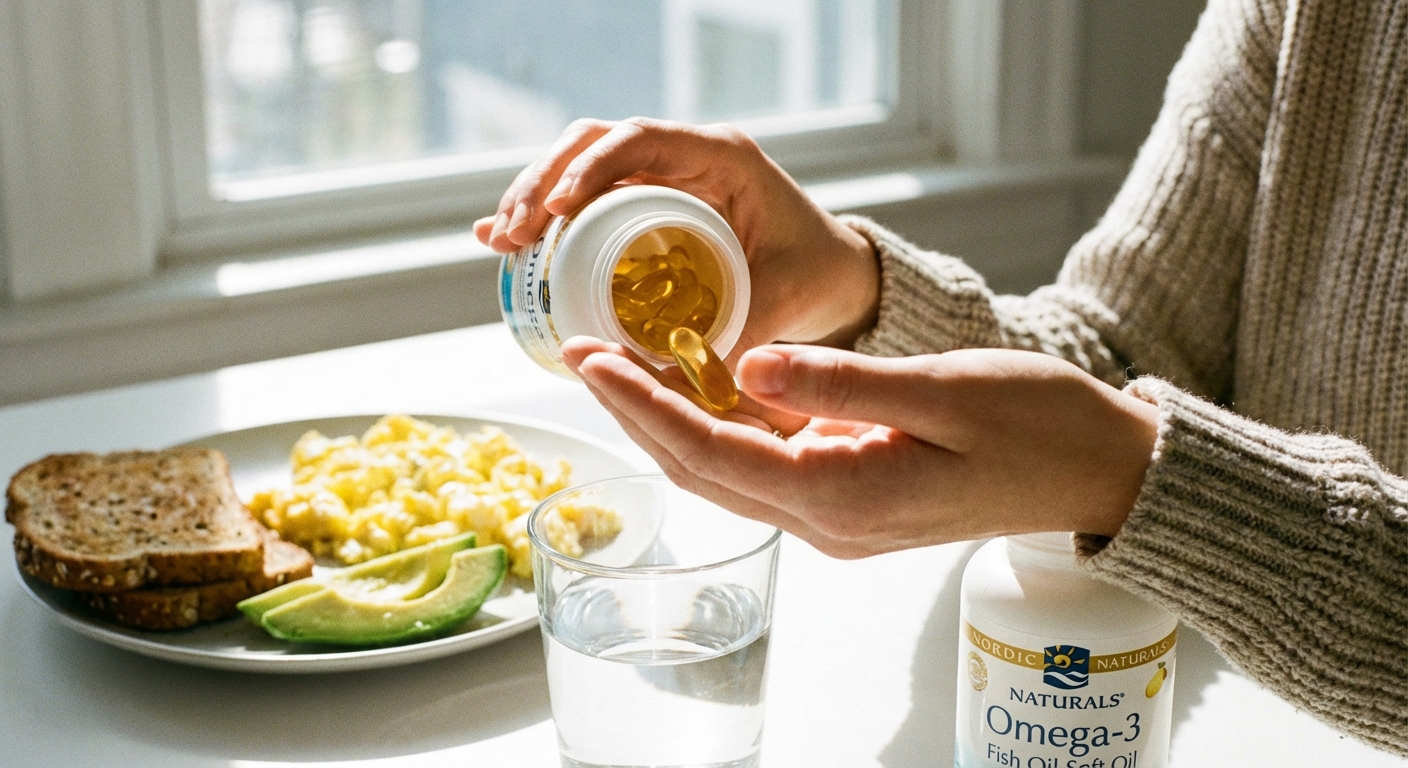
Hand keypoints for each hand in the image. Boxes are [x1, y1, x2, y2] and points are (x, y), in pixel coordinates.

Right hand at [474, 118, 880, 350]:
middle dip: (541, 183)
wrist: (833, 274)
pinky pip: (587, 198)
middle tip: (509, 235)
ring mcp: (661, 176)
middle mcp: (685, 156)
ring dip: (533, 198)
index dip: (590, 168)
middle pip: (593, 142)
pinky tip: (503, 243)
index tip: (556, 210)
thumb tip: (667, 384)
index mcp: (721, 159)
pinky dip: (546, 218)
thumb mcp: (779, 303)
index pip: (639, 141)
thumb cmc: (815, 278)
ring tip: (497, 242)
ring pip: (579, 164)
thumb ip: (729, 337)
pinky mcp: (645, 203)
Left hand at [562, 337, 1158, 557]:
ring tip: (622, 361)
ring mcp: (839, 515)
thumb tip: (745, 362)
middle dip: (640, 411)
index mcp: (844, 498)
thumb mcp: (943, 392)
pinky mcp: (852, 496)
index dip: (644, 406)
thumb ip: (840, 383)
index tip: (592, 361)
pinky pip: (768, 462)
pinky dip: (724, 423)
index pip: (713, 453)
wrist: (1100, 471)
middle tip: (585, 352)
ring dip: (674, 418)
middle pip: (705, 467)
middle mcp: (829, 521)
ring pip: (729, 467)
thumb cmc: (1039, 426)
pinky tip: (699, 381)